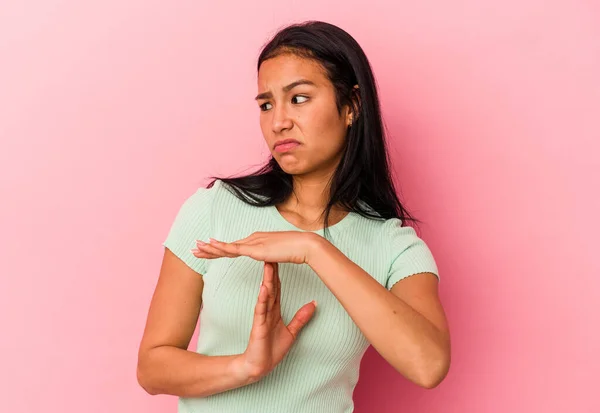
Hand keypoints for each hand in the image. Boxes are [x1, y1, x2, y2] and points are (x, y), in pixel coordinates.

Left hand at [192, 231, 318, 264]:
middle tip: (195, 248)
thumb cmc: (296, 250)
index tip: (208, 249)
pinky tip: (210, 246)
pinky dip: (220, 247)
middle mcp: (252, 239)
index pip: (234, 247)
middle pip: (226, 246)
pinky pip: (233, 248)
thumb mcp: (280, 254)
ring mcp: (252, 243)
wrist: (303, 246)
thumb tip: (270, 259)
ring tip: (195, 249)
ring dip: (209, 248)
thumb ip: (272, 256)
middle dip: (209, 248)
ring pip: (226, 247)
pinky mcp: (254, 248)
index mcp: (257, 241)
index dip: (220, 249)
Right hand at [237, 262, 316, 381]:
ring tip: (268, 264)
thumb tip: (314, 304)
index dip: (279, 273)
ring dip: (267, 279)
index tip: (282, 258)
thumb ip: (301, 318)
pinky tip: (264, 288)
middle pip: (270, 286)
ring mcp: (262, 316)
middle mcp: (267, 310)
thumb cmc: (272, 350)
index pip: (277, 288)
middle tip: (273, 253)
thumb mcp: (291, 332)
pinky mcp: (258, 325)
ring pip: (265, 294)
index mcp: (274, 310)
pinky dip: (262, 298)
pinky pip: (260, 309)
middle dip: (272, 270)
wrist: (259, 366)